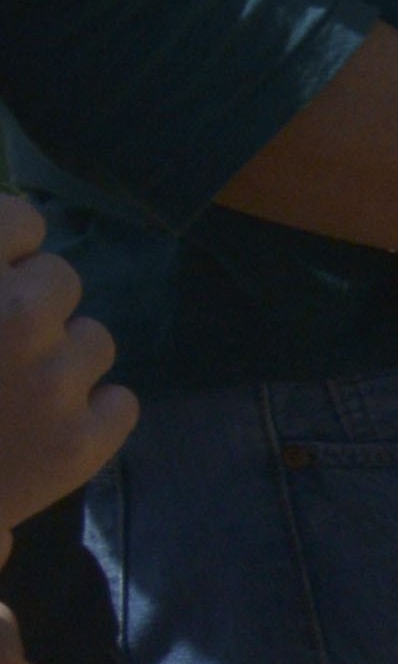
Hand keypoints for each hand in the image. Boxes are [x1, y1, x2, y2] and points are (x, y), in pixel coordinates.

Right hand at [0, 201, 130, 524]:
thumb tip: (7, 253)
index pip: (21, 220)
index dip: (6, 252)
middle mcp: (15, 316)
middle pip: (60, 279)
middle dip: (31, 309)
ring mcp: (51, 382)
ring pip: (94, 339)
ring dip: (59, 363)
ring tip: (6, 402)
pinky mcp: (79, 444)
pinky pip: (119, 402)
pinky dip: (89, 418)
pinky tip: (37, 436)